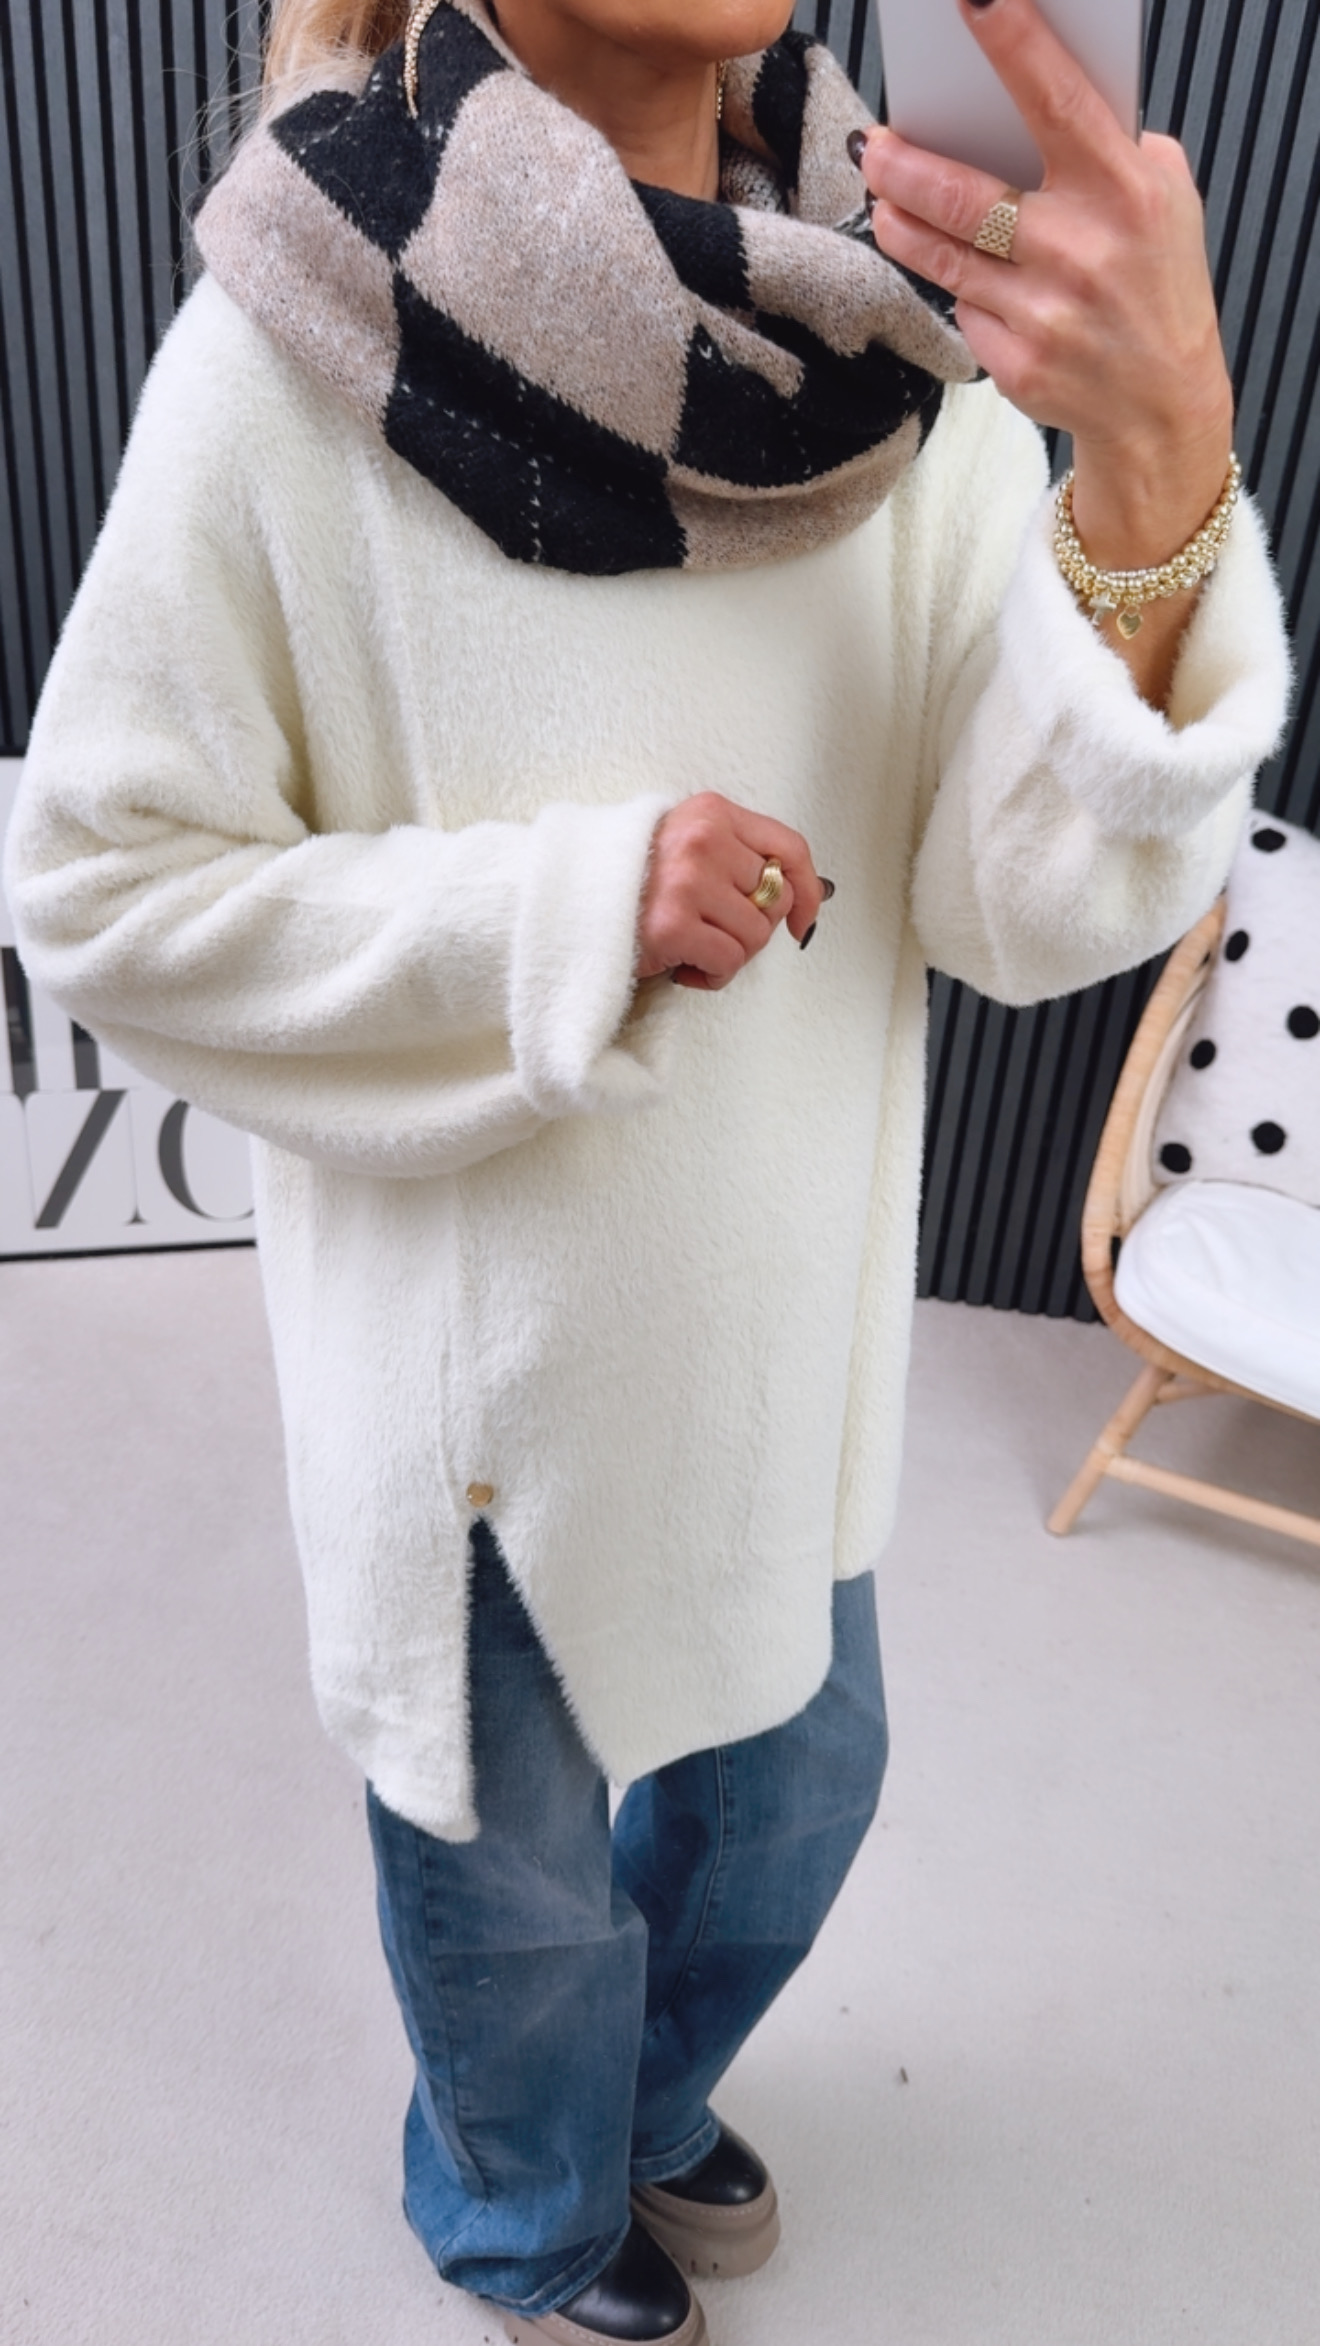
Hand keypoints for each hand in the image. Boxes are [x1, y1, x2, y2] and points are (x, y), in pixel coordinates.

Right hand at [637, 792, 824, 990]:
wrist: (571, 903)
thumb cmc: (633, 881)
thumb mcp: (686, 844)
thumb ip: (736, 856)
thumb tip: (798, 898)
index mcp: (711, 813)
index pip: (788, 847)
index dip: (809, 889)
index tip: (802, 919)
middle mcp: (703, 840)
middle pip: (776, 899)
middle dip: (754, 927)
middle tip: (717, 933)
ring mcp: (687, 881)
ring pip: (756, 935)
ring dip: (732, 955)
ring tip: (697, 949)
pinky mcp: (672, 924)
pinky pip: (729, 962)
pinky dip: (714, 975)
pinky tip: (687, 967)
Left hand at [857, 0, 1234, 699]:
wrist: (1163, 405)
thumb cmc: (1160, 285)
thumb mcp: (1168, 202)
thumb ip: (1116, 147)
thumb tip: (1036, 99)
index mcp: (1125, 193)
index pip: (1057, 102)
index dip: (1012, 46)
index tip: (972, 1)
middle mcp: (1080, 252)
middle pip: (964, 194)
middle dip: (906, 164)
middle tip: (874, 143)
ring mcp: (1043, 314)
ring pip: (943, 255)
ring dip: (900, 220)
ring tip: (881, 192)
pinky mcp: (1015, 363)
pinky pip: (962, 308)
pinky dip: (954, 287)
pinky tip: (950, 270)